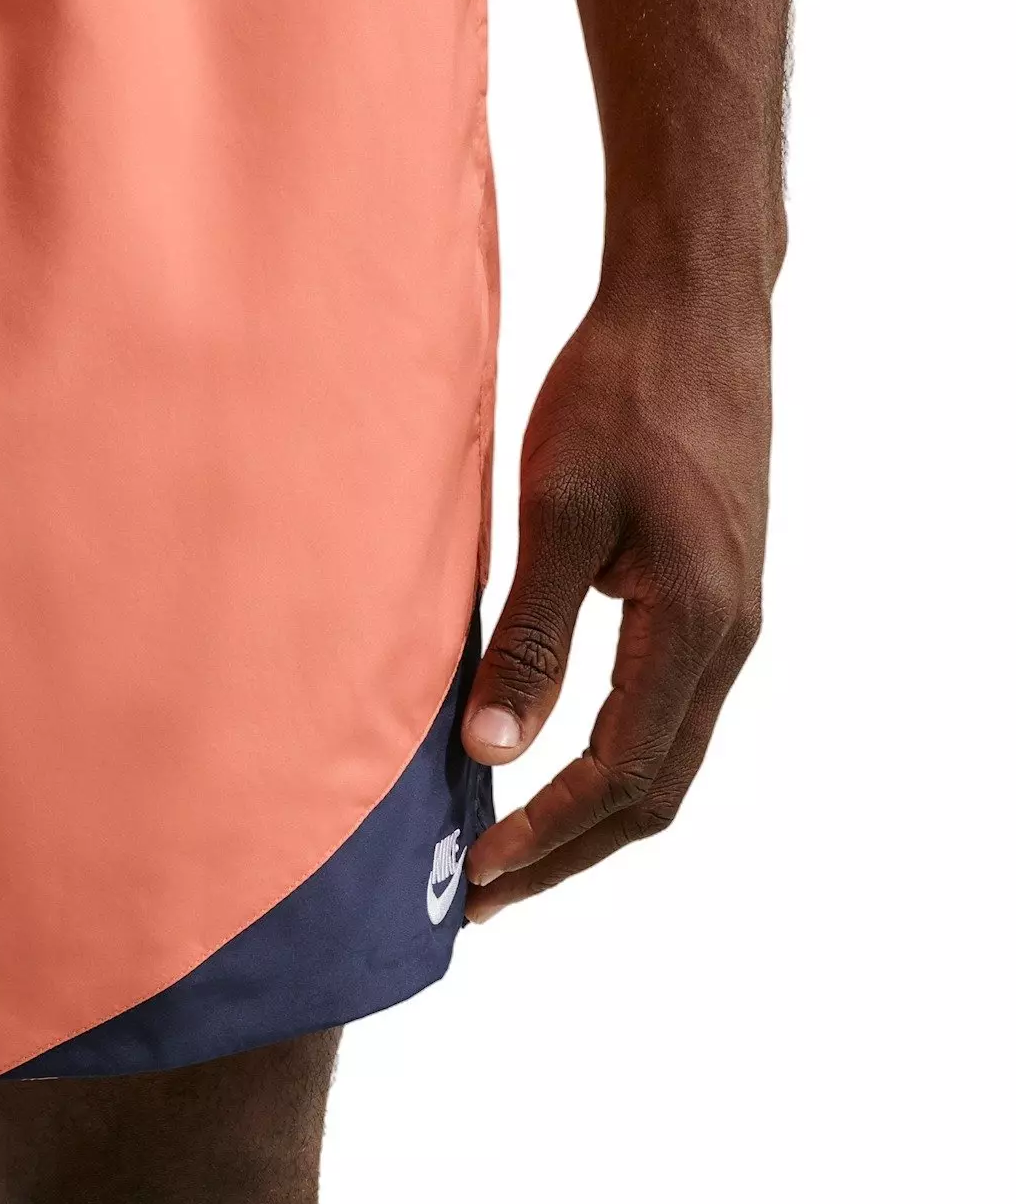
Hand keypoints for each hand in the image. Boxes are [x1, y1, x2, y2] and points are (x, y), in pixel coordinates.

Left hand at [462, 279, 769, 917]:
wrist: (692, 310)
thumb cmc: (622, 394)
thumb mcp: (559, 512)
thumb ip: (530, 635)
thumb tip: (491, 749)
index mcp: (696, 627)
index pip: (621, 776)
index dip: (547, 837)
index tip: (476, 877)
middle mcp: (727, 638)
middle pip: (654, 790)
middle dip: (567, 851)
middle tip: (480, 893)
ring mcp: (726, 617)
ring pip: (662, 753)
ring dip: (586, 812)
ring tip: (503, 846)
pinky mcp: (708, 590)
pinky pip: (662, 705)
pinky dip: (604, 753)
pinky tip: (542, 753)